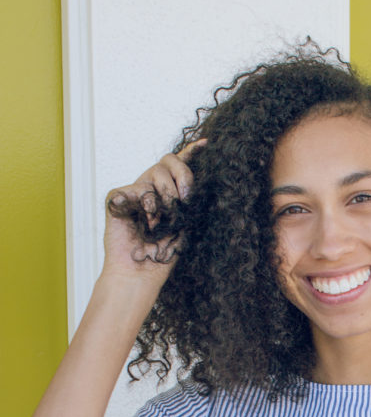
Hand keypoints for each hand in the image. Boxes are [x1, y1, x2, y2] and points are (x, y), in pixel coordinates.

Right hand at [101, 139, 206, 288]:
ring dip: (166, 196)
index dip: (191, 152)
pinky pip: (138, 188)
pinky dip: (147, 207)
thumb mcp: (185, 223)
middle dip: (182, 175)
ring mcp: (134, 191)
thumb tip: (196, 181)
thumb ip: (188, 200)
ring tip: (162, 220)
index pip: (178, 166)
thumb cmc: (163, 253)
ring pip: (155, 172)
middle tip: (185, 198)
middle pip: (167, 160)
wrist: (141, 272)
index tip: (205, 143)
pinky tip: (146, 224)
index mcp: (168, 194)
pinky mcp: (117, 197)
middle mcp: (151, 188)